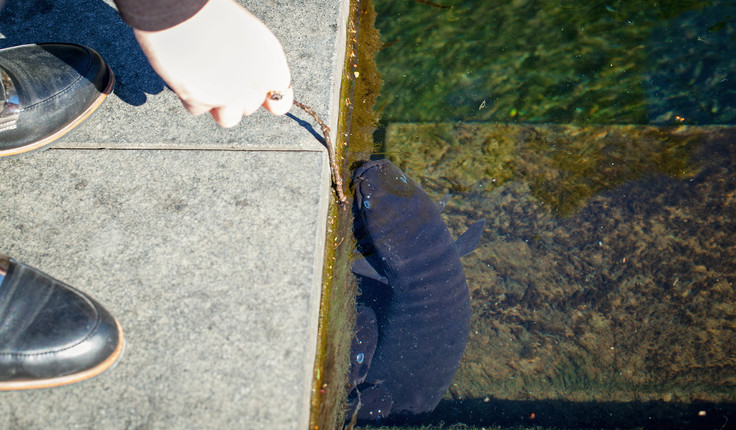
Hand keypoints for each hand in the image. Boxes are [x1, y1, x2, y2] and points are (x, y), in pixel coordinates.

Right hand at [133, 0, 292, 126]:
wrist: (180, 13)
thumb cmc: (212, 15)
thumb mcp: (249, 35)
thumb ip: (259, 63)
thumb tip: (262, 86)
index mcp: (271, 65)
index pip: (280, 100)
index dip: (269, 99)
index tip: (263, 99)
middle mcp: (253, 84)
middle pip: (250, 108)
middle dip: (237, 97)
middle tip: (221, 74)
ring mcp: (227, 97)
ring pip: (228, 117)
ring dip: (218, 105)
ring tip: (205, 79)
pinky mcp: (200, 102)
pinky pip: (198, 109)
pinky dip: (191, 96)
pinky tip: (187, 74)